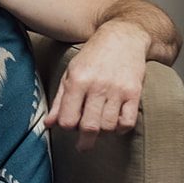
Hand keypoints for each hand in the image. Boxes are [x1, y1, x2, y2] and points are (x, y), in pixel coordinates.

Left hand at [42, 21, 149, 151]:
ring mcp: (117, 90)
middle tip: (83, 145)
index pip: (67, 119)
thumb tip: (48, 124)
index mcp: (77, 81)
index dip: (66, 127)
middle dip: (85, 141)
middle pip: (88, 126)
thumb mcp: (70, 73)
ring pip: (108, 127)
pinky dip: (120, 129)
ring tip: (100, 128)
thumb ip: (59, 100)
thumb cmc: (94, 56)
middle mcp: (97, 86)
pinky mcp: (134, 93)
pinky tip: (115, 124)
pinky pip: (127, 122)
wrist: (124, 37)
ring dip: (103, 133)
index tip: (69, 127)